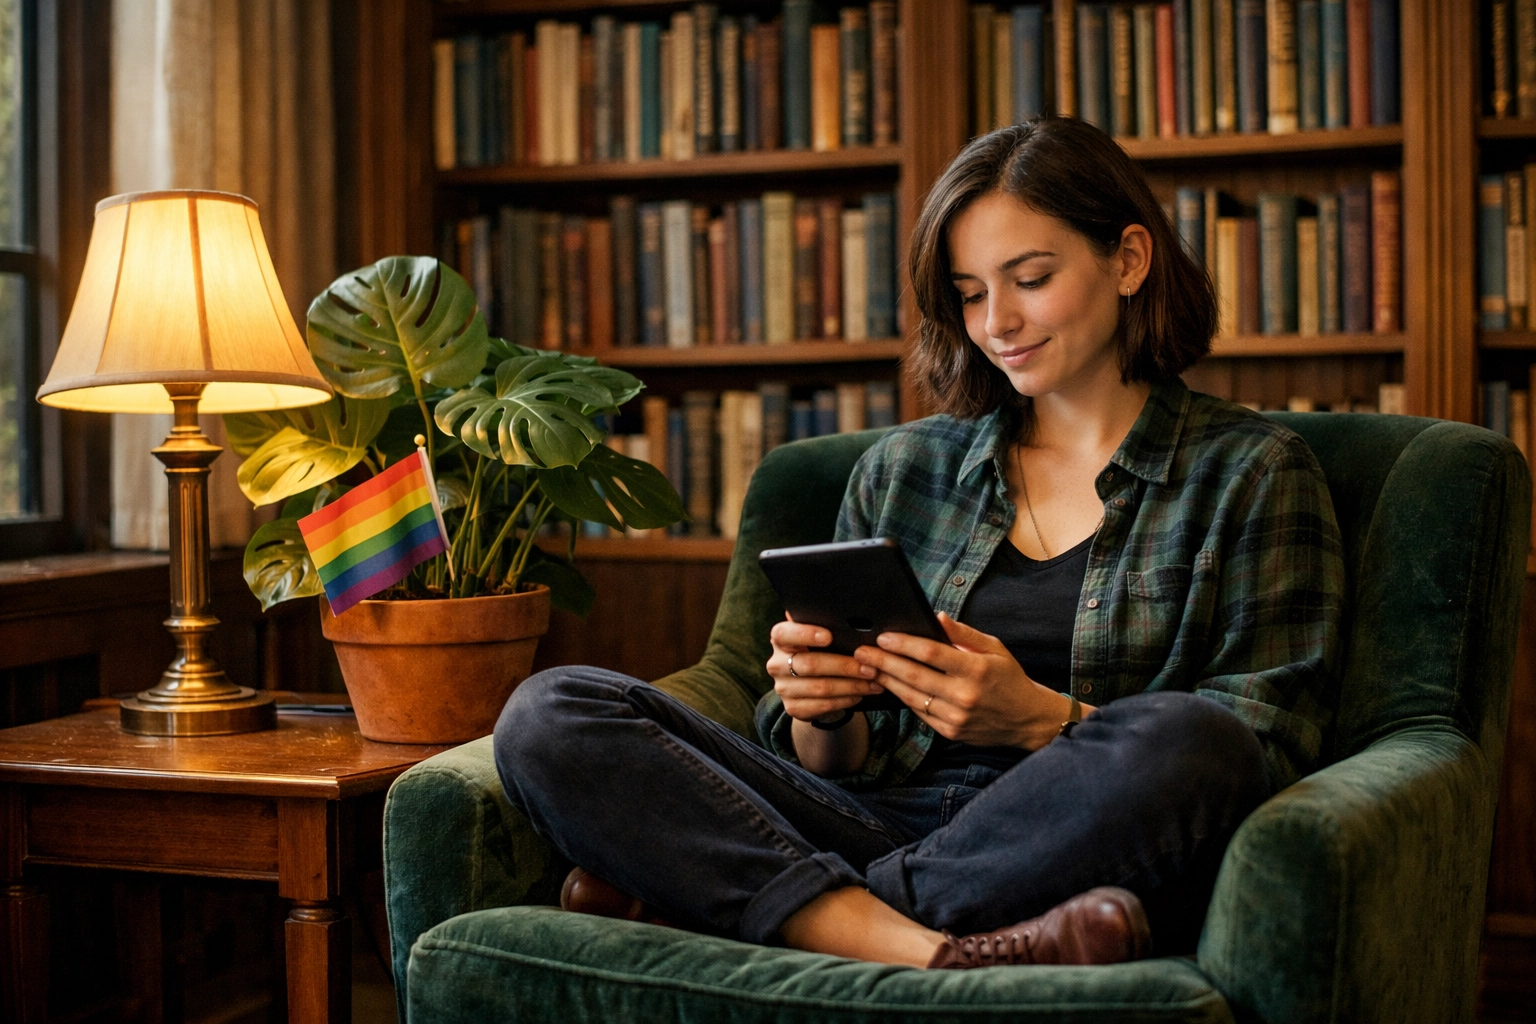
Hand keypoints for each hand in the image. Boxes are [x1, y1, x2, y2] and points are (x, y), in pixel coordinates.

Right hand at [768, 618, 885, 721]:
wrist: (812, 687)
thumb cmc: (820, 652)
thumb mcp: (820, 638)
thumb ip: (827, 626)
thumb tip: (852, 617)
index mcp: (780, 640)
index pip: (784, 634)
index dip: (805, 634)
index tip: (829, 636)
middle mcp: (776, 664)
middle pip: (810, 664)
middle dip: (844, 665)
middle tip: (870, 666)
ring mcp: (783, 688)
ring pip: (820, 688)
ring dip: (851, 685)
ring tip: (873, 681)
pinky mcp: (793, 708)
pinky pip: (823, 705)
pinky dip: (845, 699)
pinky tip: (860, 694)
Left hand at [852, 613, 1084, 749]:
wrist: (1027, 719)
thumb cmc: (1009, 678)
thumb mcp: (994, 648)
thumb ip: (963, 633)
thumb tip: (936, 617)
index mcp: (977, 670)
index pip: (932, 654)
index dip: (904, 644)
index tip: (883, 636)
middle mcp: (965, 695)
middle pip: (915, 676)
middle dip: (884, 662)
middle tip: (861, 652)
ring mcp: (956, 716)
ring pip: (912, 696)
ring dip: (886, 681)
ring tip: (867, 667)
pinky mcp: (950, 731)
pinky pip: (919, 712)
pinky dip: (902, 697)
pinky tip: (888, 685)